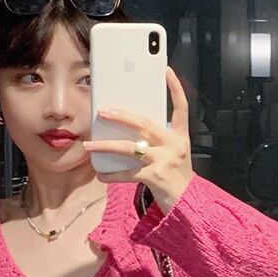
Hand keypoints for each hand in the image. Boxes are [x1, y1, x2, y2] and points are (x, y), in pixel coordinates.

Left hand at [82, 66, 192, 213]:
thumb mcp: (173, 155)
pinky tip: (101, 175)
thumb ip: (157, 141)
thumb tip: (127, 130)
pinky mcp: (155, 177)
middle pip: (144, 124)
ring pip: (130, 147)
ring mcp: (164, 161)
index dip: (175, 88)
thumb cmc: (176, 178)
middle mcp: (174, 146)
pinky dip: (112, 175)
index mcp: (180, 138)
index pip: (181, 108)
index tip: (166, 71)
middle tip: (102, 111)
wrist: (188, 205)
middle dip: (120, 116)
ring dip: (106, 145)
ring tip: (89, 144)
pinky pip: (127, 173)